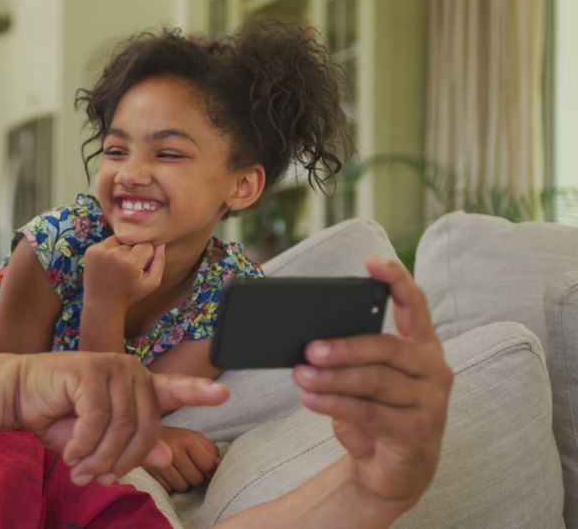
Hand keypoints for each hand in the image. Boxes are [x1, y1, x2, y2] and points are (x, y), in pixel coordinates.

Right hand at [0, 352, 228, 485]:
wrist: (17, 395)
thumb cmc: (60, 417)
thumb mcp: (99, 440)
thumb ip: (133, 446)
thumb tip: (167, 455)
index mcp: (139, 385)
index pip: (175, 388)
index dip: (199, 392)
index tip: (223, 394)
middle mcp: (130, 371)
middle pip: (146, 428)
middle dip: (123, 461)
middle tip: (99, 480)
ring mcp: (111, 367)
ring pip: (122, 427)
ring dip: (100, 458)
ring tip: (80, 471)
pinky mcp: (88, 370)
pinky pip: (97, 420)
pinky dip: (83, 445)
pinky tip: (69, 453)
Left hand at [83, 236, 165, 311]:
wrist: (102, 304)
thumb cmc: (130, 294)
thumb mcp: (151, 283)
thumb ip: (160, 261)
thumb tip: (160, 243)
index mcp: (131, 262)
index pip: (147, 245)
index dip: (146, 257)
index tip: (139, 270)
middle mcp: (114, 253)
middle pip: (132, 241)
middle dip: (133, 252)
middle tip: (127, 270)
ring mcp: (100, 251)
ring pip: (119, 239)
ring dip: (121, 249)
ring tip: (118, 267)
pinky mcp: (90, 251)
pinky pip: (106, 242)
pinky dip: (109, 251)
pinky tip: (108, 266)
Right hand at [144, 426, 220, 492]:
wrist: (138, 434)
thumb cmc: (172, 439)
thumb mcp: (193, 437)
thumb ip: (209, 450)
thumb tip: (219, 466)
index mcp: (188, 438)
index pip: (210, 466)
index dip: (209, 470)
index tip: (203, 467)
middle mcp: (174, 449)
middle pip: (197, 480)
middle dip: (193, 476)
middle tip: (185, 466)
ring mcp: (159, 462)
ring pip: (183, 487)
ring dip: (181, 482)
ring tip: (173, 469)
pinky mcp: (149, 473)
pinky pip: (168, 489)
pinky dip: (168, 485)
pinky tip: (164, 473)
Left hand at [292, 257, 452, 509]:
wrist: (390, 472)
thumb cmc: (374, 415)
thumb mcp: (362, 382)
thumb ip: (350, 359)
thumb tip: (311, 344)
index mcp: (423, 349)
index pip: (416, 306)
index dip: (396, 281)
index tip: (372, 263)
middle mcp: (434, 371)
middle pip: (388, 348)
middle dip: (345, 346)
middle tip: (309, 348)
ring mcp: (430, 403)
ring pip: (375, 381)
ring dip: (333, 378)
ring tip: (301, 375)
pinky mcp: (416, 432)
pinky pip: (369, 412)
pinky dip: (334, 404)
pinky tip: (310, 399)